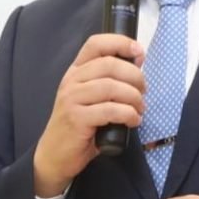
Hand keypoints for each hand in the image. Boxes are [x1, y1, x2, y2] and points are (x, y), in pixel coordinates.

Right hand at [33, 34, 145, 196]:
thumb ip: (109, 80)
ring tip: (140, 109)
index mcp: (76, 71)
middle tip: (143, 91)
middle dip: (134, 76)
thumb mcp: (92, 98)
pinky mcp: (76, 119)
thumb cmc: (80, 125)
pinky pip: (110, 110)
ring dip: (133, 97)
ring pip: (111, 87)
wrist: (55, 155)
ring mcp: (71, 99)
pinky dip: (128, 114)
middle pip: (109, 64)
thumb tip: (137, 64)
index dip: (119, 43)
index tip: (138, 52)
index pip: (95, 44)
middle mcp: (71, 80)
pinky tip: (133, 121)